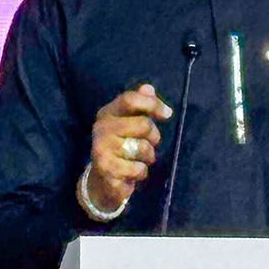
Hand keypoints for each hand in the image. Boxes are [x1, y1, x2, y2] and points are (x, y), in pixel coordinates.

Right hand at [82, 83, 172, 217]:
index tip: (168, 114)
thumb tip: (148, 88)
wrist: (102, 180)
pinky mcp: (106, 169)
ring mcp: (101, 149)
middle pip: (142, 124)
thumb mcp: (129, 123)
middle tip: (150, 143)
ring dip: (148, 156)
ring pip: (142, 148)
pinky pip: (138, 169)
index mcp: (106, 113)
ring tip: (139, 159)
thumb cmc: (121, 147)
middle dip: (154, 136)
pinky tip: (132, 172)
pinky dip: (141, 172)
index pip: (130, 100)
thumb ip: (140, 105)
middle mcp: (101, 128)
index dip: (153, 104)